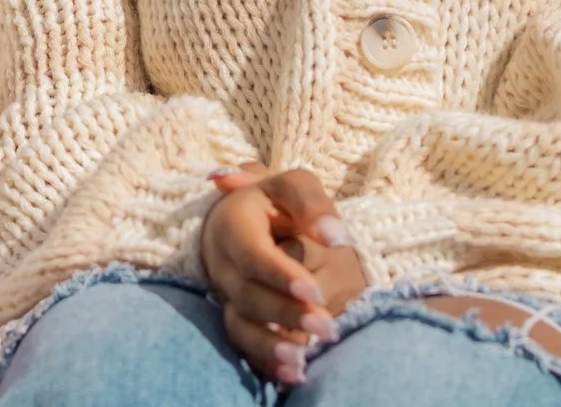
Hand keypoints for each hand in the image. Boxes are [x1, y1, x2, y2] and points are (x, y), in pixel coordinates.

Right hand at [201, 164, 363, 387]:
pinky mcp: (235, 315)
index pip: (252, 254)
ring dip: (271, 346)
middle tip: (326, 327)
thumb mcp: (294, 186)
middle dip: (285, 313)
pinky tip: (294, 374)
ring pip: (239, 324)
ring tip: (303, 362)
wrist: (249, 219)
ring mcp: (226, 293)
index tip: (314, 291)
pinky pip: (243, 344)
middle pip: (247, 294)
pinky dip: (266, 360)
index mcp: (233, 223)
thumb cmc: (277, 201)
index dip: (279, 276)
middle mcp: (223, 263)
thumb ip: (314, 204)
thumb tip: (336, 237)